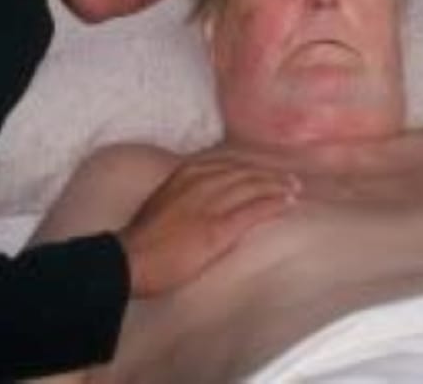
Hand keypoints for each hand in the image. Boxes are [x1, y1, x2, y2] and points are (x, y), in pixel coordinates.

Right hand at [116, 154, 299, 297]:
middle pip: (246, 172)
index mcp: (187, 172)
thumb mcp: (163, 199)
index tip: (268, 169)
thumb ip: (185, 190)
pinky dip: (273, 204)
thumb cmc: (143, 237)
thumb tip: (204, 192)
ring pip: (254, 187)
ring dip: (277, 187)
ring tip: (294, 190)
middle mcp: (201, 181)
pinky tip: (287, 204)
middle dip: (270, 175)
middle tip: (290, 180)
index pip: (230, 163)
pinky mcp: (217, 228)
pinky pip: (253, 211)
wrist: (129, 259)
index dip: (253, 166)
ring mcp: (210, 204)